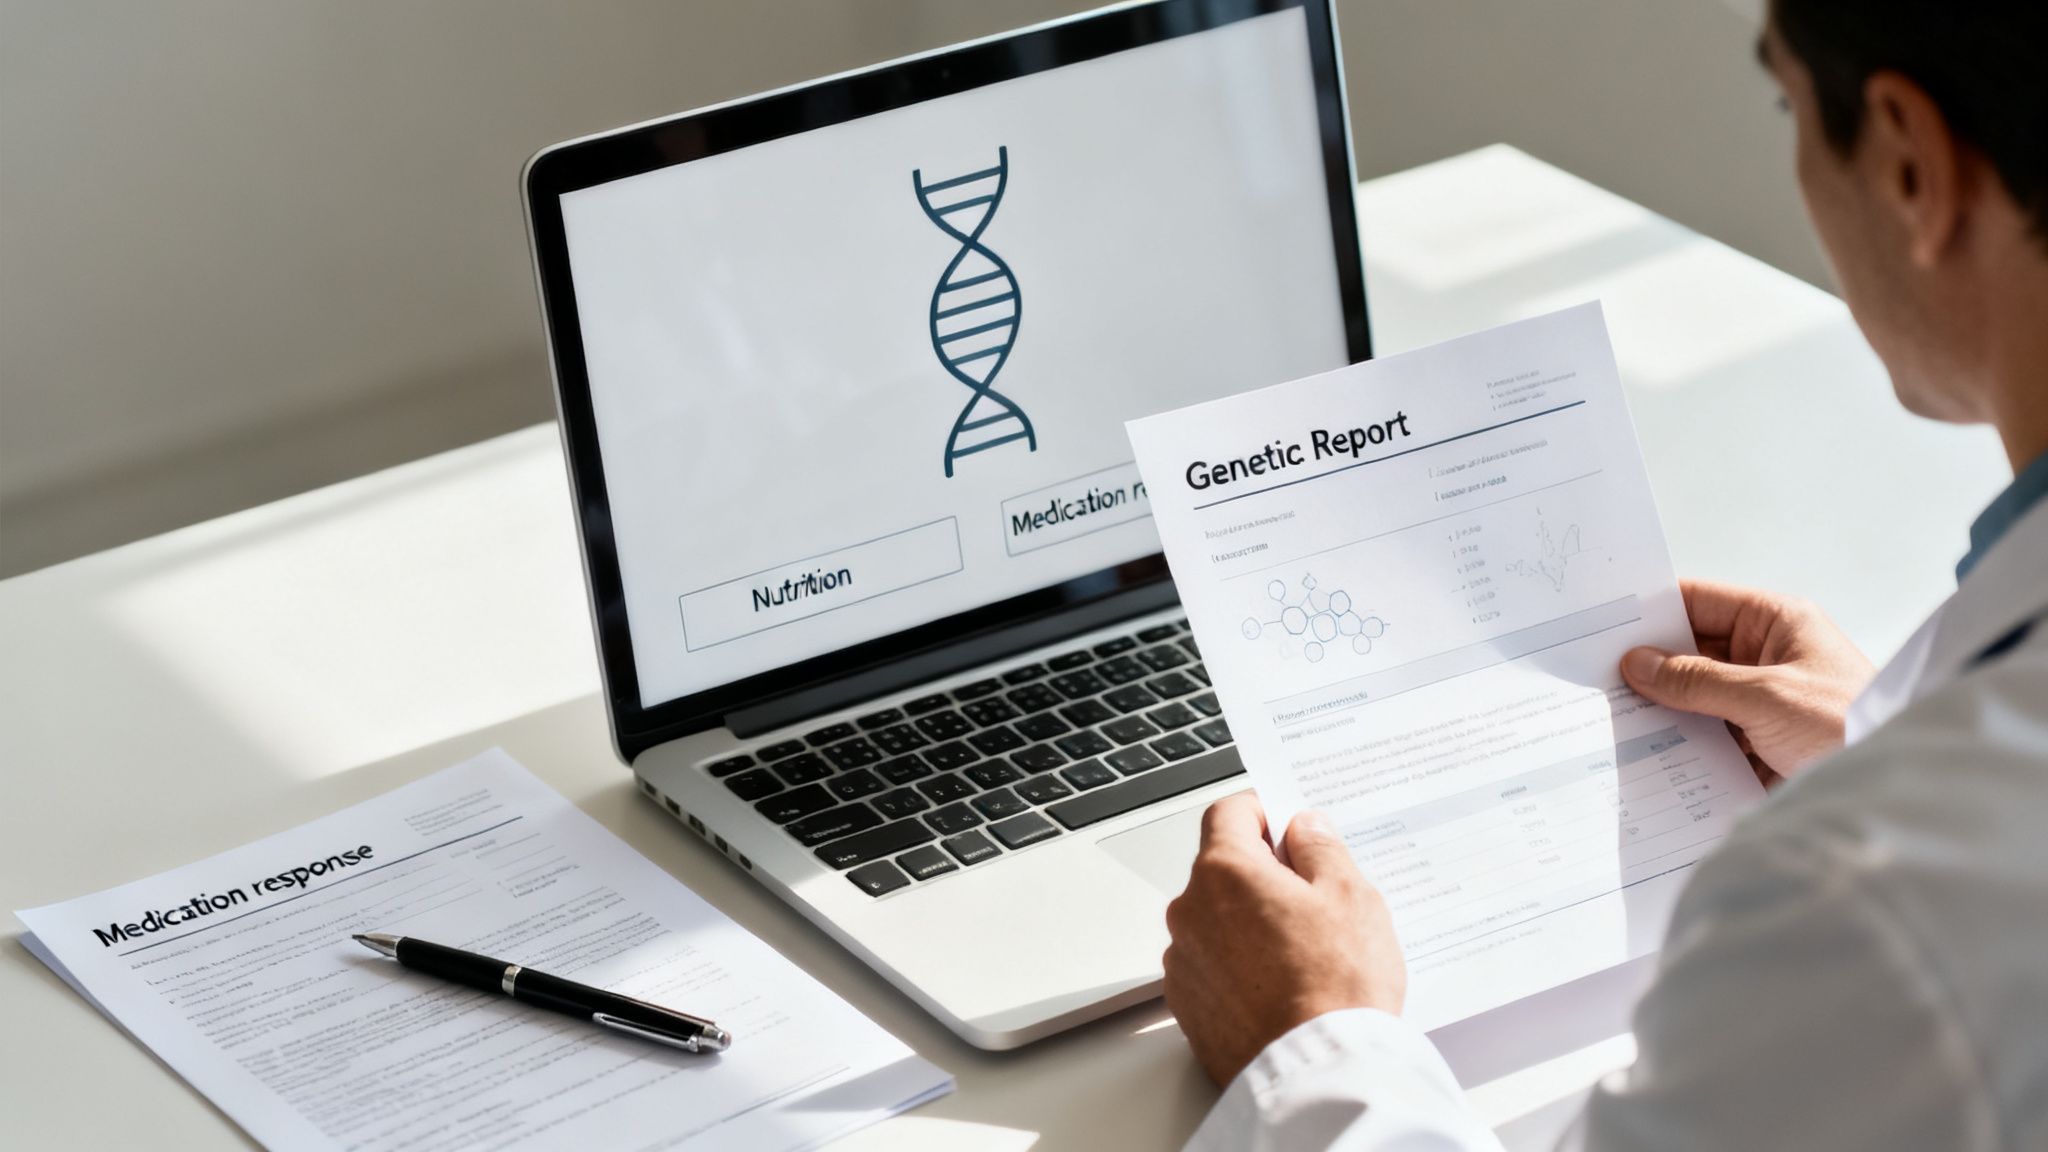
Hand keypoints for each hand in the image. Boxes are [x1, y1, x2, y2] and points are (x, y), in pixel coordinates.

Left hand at [1163, 793, 1405, 1086]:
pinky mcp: (1188, 1007)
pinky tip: (1282, 987)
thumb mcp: (1351, 896)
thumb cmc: (1337, 988)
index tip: (1287, 823)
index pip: (1228, 813)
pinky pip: (1212, 967)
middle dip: (1262, 873)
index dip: (1262, 812)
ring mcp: (1183, 962)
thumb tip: (1302, 827)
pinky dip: (1239, 967)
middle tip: (1313, 896)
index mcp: (1224, 872)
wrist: (1318, 1077)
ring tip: (1304, 953)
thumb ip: (1320, 848)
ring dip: (1249, 923)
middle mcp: (1190, 912)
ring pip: (1216, 921)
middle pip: (1222, 870)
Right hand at [1622, 579, 1874, 782]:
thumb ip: (1697, 680)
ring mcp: (1759, 701)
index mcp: (1775, 623)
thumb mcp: (1766, 696)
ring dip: (1659, 711)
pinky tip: (1641, 756)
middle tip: (1592, 678)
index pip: (1697, 601)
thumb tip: (1638, 663)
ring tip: (1606, 718)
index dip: (1649, 610)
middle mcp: (1764, 656)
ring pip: (1692, 698)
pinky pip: (1706, 736)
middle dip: (1646, 667)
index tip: (1598, 622)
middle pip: (1688, 653)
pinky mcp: (1756, 743)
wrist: (1893, 788)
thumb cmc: (1847, 725)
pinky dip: (1678, 746)